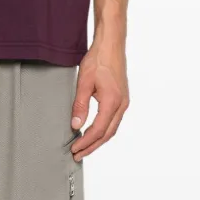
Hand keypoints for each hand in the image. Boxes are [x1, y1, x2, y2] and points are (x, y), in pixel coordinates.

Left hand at [70, 41, 129, 159]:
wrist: (111, 45)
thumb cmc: (99, 60)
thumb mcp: (83, 82)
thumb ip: (79, 105)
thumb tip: (75, 125)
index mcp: (112, 102)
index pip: (98, 130)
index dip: (86, 142)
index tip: (75, 149)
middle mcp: (121, 104)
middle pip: (107, 134)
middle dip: (92, 146)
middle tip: (78, 155)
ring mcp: (123, 102)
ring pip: (112, 128)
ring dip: (98, 140)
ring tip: (85, 147)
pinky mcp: (122, 98)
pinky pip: (114, 120)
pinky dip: (103, 130)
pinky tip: (94, 132)